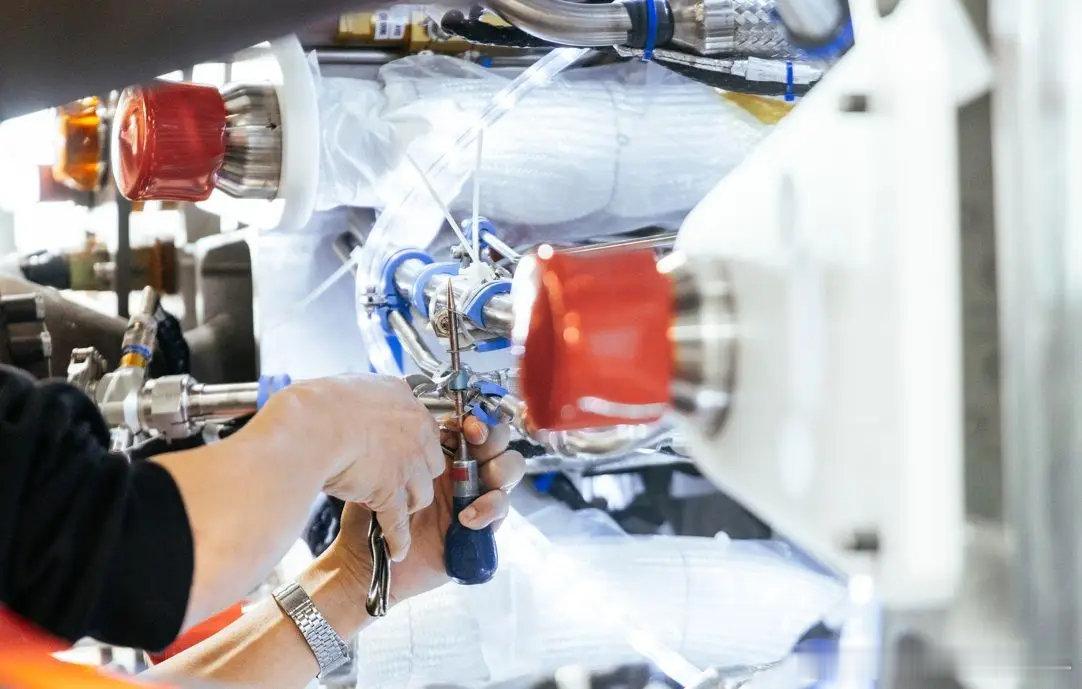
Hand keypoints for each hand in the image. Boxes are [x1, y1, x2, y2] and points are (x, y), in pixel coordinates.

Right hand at [238, 374, 443, 560]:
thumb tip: (361, 401)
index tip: (401, 454)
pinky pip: (399, 522)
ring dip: (407, 503)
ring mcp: (406, 465)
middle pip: (431, 463)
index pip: (424, 430)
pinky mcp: (390, 492)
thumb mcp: (354, 387)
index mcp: (405, 402)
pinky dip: (398, 538)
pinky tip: (397, 550)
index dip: (412, 447)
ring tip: (394, 512)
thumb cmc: (319, 404)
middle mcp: (415, 433)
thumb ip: (368, 399)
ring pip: (420, 493)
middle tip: (396, 481)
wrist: (309, 427)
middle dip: (415, 475)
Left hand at [324, 416, 525, 605]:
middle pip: (498, 441)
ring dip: (499, 470)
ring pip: (509, 470)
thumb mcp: (378, 475)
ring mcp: (476, 496)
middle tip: (476, 439)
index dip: (475, 419)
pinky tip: (466, 517)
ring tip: (472, 484)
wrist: (369, 558)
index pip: (471, 426)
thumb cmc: (369, 515)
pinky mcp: (483, 525)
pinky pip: (501, 509)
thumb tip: (407, 413)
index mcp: (442, 454)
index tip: (464, 421)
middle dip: (493, 437)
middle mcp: (464, 471)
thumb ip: (398, 448)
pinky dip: (489, 507)